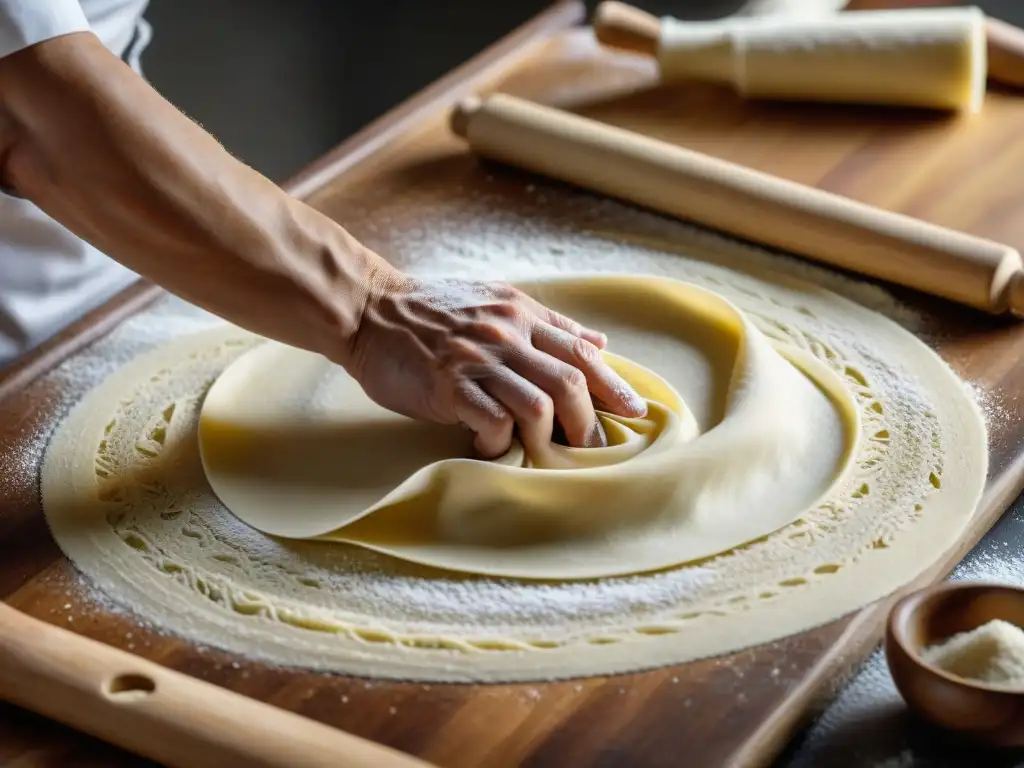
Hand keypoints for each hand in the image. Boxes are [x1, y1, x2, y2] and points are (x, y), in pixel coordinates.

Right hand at [347, 272, 647, 457]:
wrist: (370, 310)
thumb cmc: (434, 312)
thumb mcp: (497, 303)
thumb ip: (546, 324)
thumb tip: (598, 344)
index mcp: (520, 314)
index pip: (580, 350)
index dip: (613, 384)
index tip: (636, 411)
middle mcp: (505, 334)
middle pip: (568, 380)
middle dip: (588, 420)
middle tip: (593, 447)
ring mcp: (476, 360)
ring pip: (537, 403)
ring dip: (549, 435)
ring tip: (547, 453)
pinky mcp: (447, 386)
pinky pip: (490, 420)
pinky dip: (502, 440)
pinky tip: (496, 445)